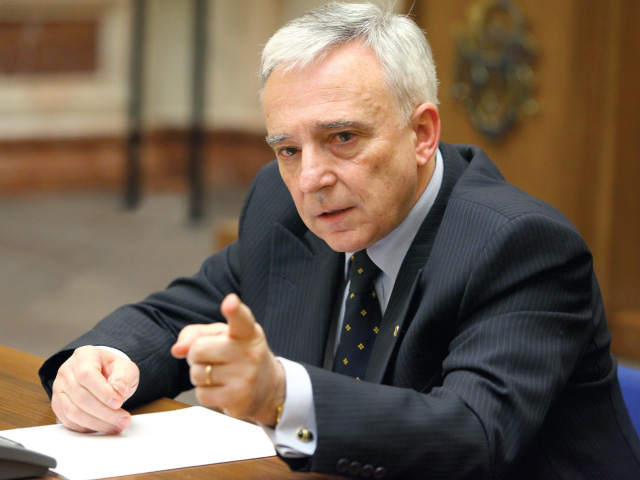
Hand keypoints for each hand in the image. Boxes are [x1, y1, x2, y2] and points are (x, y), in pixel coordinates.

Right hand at [51, 346, 138, 433]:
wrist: (103, 374)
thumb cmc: (113, 370)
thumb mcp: (126, 367)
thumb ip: (125, 376)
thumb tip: (119, 390)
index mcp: (84, 356)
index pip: (87, 374)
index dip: (102, 391)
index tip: (118, 403)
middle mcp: (67, 371)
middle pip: (81, 396)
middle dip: (105, 412)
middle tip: (124, 420)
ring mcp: (60, 389)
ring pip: (73, 412)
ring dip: (97, 423)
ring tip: (117, 426)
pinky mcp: (58, 405)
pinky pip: (70, 421)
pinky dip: (87, 428)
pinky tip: (104, 427)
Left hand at [171, 293, 284, 425]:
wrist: (268, 389)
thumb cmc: (239, 356)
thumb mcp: (223, 336)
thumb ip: (197, 334)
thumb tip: (177, 349)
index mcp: (248, 332)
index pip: (241, 318)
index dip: (234, 310)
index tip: (230, 302)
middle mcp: (250, 353)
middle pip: (198, 350)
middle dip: (197, 355)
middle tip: (213, 358)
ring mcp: (245, 378)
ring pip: (197, 374)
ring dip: (201, 375)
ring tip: (220, 374)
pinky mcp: (238, 400)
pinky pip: (202, 395)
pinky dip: (206, 393)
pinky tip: (223, 389)